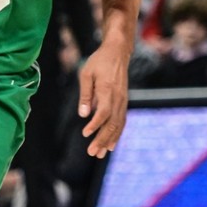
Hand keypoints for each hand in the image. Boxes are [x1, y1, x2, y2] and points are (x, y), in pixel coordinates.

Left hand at [76, 38, 130, 157]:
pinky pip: (122, 121)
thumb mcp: (87, 74)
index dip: (95, 125)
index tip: (85, 134)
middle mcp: (118, 98)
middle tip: (92, 153)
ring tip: (100, 154)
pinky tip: (111, 145)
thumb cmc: (99, 62)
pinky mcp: (124, 102)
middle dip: (102, 139)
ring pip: (118, 125)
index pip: (103, 112)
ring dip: (109, 140)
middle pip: (112, 123)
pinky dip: (117, 134)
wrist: (117, 52)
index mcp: (108, 90)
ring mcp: (123, 101)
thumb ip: (85, 95)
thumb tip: (83, 114)